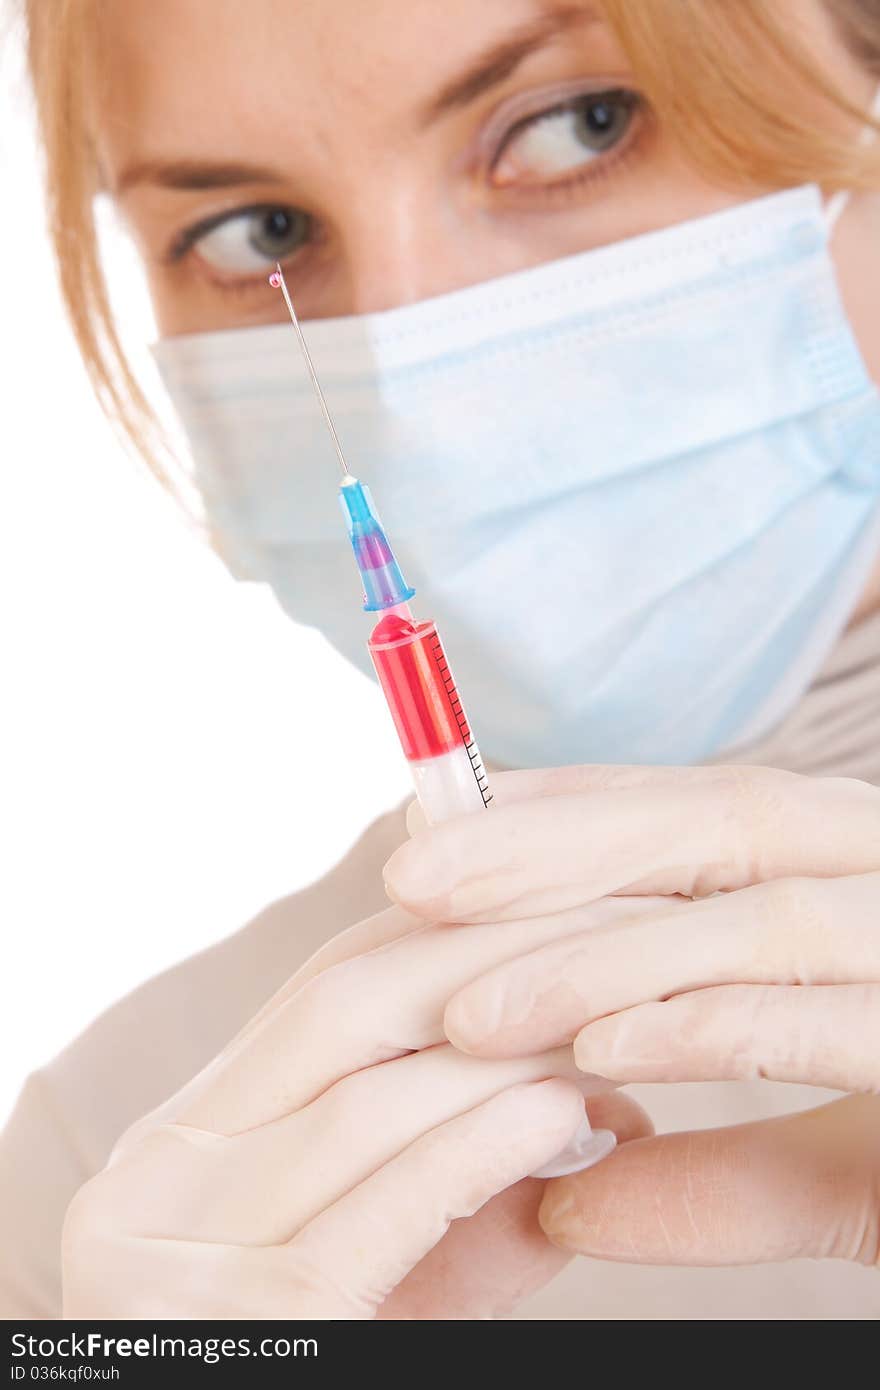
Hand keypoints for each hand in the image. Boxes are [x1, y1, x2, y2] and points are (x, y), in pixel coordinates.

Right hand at [63, 901, 649, 1318]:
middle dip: (491, 957)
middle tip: (614, 931)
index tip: (562, 896)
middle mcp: (158, 1170)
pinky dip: (473, 1155)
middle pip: (341, 1008)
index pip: (325, 981)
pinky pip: (371, 1219)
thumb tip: (600, 1107)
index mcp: (186, 1135)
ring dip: (509, 1062)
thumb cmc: (304, 1361)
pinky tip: (558, 1118)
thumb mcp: (379, 1272)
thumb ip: (468, 1189)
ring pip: (365, 1108)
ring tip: (612, 1037)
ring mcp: (172, 1247)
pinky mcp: (232, 1326)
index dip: (452, 925)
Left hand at [383, 763, 879, 1268]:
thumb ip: (717, 1173)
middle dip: (552, 851)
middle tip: (415, 879)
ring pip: (757, 923)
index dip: (566, 814)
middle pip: (720, 825)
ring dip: (601, 961)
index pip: (699, 811)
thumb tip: (566, 1205)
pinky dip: (702, 1028)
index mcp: (862, 877)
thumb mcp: (836, 1173)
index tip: (446, 832)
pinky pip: (818, 1020)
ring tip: (474, 1014)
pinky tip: (597, 1053)